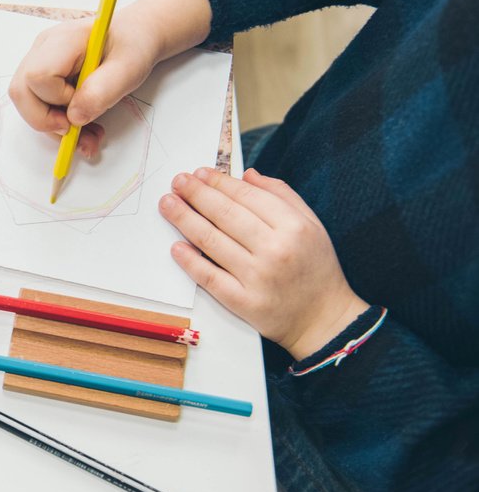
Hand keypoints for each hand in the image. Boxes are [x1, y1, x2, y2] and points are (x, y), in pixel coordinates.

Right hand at [8, 0, 213, 155]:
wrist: (135, 37)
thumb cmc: (132, 46)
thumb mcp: (128, 69)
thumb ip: (102, 92)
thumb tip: (74, 117)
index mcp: (63, 40)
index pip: (37, 76)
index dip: (57, 99)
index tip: (83, 105)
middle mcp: (43, 49)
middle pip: (21, 92)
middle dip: (46, 121)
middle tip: (76, 131)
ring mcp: (39, 61)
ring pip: (26, 103)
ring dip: (54, 128)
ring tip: (88, 135)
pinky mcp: (43, 77)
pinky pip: (38, 105)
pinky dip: (57, 123)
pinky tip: (81, 126)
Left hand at [160, 167, 369, 359]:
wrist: (323, 318)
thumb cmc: (315, 268)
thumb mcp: (312, 225)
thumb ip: (282, 196)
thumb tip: (246, 175)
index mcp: (293, 227)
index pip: (246, 197)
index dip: (218, 182)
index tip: (199, 173)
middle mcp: (275, 249)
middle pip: (224, 215)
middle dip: (196, 194)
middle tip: (177, 182)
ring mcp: (257, 277)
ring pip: (211, 241)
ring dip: (184, 219)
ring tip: (168, 204)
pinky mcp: (243, 302)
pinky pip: (209, 277)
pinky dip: (190, 261)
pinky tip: (176, 246)